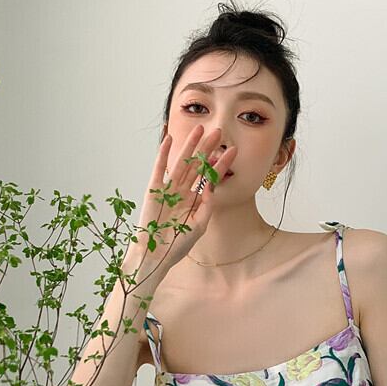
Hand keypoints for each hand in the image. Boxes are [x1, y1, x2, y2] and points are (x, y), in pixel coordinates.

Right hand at [131, 124, 236, 273]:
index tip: (233, 151)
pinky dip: (163, 153)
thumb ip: (207, 205)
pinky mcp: (153, 190)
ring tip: (200, 129)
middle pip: (197, 165)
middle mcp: (182, 192)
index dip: (221, 164)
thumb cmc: (175, 246)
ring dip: (190, 146)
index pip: (210, 178)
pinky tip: (170, 139)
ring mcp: (168, 189)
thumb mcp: (198, 226)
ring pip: (181, 163)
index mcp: (194, 200)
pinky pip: (159, 168)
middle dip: (207, 149)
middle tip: (219, 132)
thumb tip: (212, 185)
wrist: (154, 256)